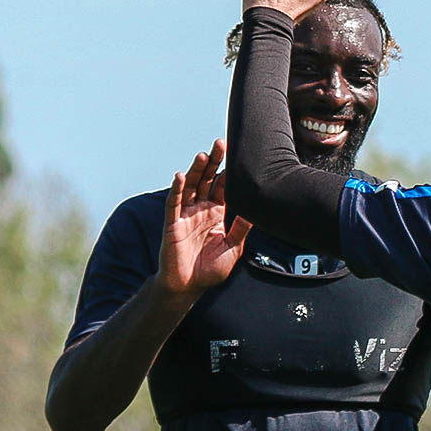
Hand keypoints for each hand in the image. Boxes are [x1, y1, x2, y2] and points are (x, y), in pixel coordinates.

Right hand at [159, 139, 251, 295]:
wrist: (189, 287)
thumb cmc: (209, 269)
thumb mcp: (232, 248)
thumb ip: (242, 229)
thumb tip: (257, 211)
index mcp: (216, 213)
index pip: (223, 187)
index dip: (228, 172)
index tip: (237, 154)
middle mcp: (201, 210)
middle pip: (207, 180)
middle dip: (214, 162)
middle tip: (221, 143)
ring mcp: (186, 215)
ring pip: (191, 187)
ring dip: (196, 170)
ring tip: (203, 155)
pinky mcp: (173, 223)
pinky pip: (174, 203)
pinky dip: (177, 189)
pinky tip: (181, 176)